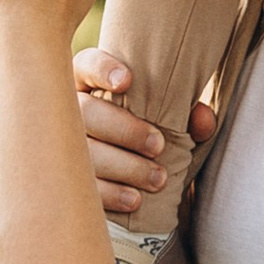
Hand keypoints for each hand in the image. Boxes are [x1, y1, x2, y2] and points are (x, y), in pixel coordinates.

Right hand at [73, 50, 215, 217]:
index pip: (87, 64)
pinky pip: (82, 187)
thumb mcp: (168, 119)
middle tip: (158, 144)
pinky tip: (134, 199)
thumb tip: (203, 120)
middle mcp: (68, 110)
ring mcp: (59, 146)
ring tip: (157, 178)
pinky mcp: (65, 180)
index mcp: (89, 83)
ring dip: (124, 166)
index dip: (101, 69)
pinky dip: (111, 194)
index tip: (127, 81)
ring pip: (84, 153)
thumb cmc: (147, 132)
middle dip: (124, 129)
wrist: (133, 172)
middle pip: (85, 112)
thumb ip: (188, 114)